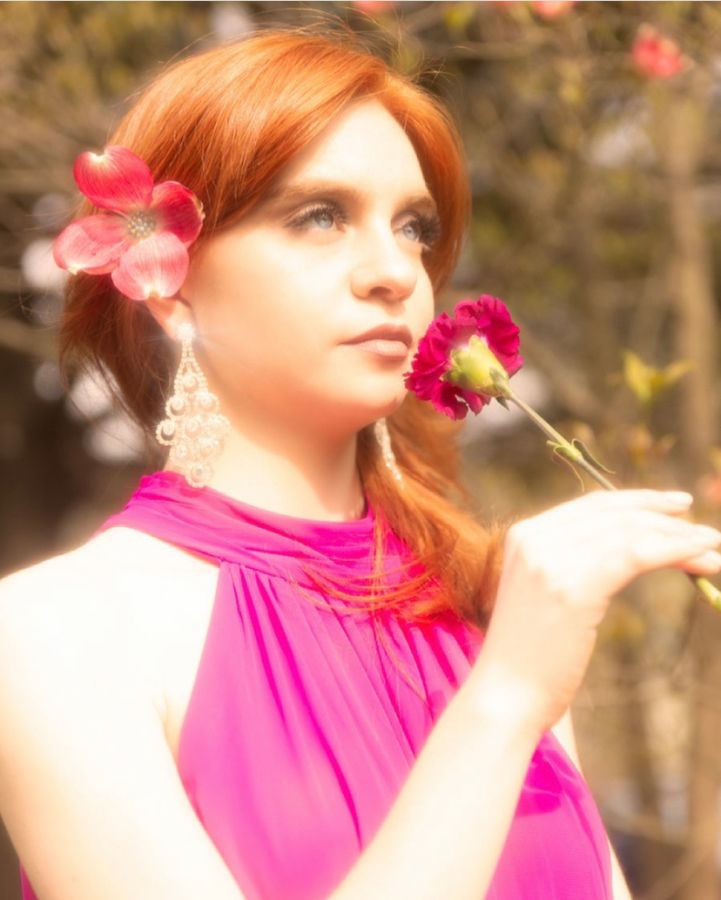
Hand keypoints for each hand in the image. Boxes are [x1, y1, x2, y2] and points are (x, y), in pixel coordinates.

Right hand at [469, 489, 720, 735]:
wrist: (505, 696)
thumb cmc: (530, 657)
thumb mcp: (544, 595)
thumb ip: (571, 565)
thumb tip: (629, 549)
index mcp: (524, 535)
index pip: (592, 505)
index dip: (640, 502)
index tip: (676, 508)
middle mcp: (535, 538)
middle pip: (614, 513)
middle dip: (666, 518)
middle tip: (706, 531)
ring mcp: (551, 560)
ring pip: (631, 532)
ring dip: (680, 538)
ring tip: (714, 550)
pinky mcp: (574, 586)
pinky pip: (637, 555)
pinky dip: (675, 552)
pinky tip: (702, 560)